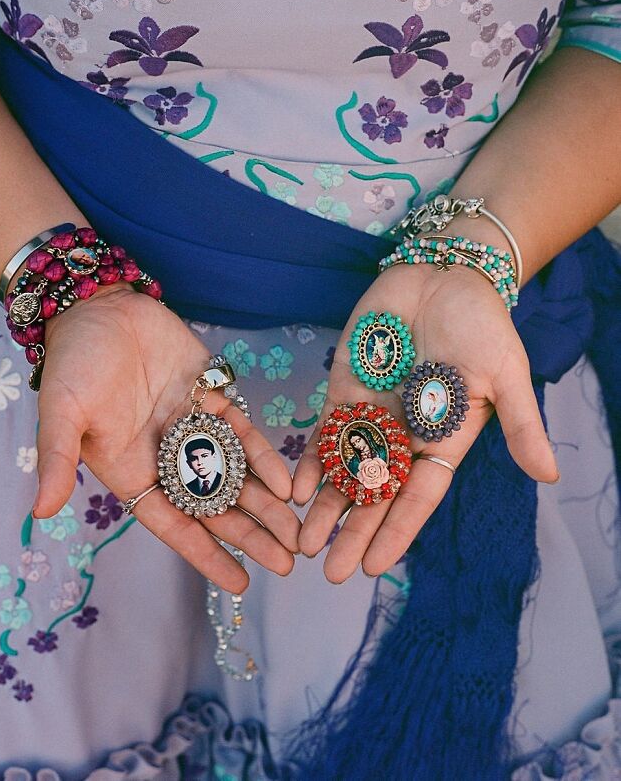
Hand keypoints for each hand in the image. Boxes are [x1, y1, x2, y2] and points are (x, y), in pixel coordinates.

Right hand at [33, 283, 299, 592]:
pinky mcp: (211, 398)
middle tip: (287, 563)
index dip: (205, 553)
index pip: (173, 523)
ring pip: (235, 475)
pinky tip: (286, 482)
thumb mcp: (61, 412)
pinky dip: (264, 457)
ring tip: (297, 533)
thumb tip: (38, 512)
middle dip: (250, 535)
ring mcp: (192, 429)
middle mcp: (166, 457)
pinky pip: (243, 434)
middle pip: (214, 506)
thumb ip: (57, 459)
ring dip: (266, 503)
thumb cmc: (74, 362)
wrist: (100, 305)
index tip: (240, 582)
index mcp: (132, 471)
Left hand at [292, 262, 558, 582]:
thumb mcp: (507, 372)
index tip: (374, 567)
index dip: (397, 529)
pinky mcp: (345, 387)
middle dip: (353, 530)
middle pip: (376, 492)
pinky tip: (294, 488)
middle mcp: (404, 434)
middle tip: (329, 571)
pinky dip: (311, 457)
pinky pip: (324, 430)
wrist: (444, 273)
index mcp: (443, 439)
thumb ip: (521, 423)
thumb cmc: (482, 323)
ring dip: (325, 504)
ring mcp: (372, 412)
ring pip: (345, 468)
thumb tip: (551, 476)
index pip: (418, 495)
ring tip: (302, 542)